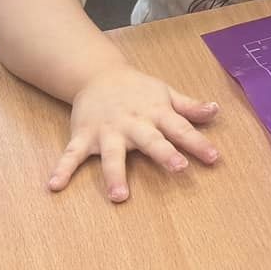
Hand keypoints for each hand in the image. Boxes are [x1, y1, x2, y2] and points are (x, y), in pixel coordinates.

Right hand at [50, 66, 221, 202]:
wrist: (98, 74)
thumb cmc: (138, 90)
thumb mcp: (166, 94)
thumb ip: (189, 107)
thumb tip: (216, 111)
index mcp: (156, 113)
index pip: (181, 129)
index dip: (198, 143)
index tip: (214, 158)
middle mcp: (133, 124)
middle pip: (151, 140)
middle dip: (164, 153)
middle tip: (178, 168)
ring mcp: (107, 131)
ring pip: (112, 155)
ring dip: (115, 174)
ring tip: (119, 196)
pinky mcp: (84, 136)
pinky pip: (72, 155)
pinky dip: (62, 169)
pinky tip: (54, 185)